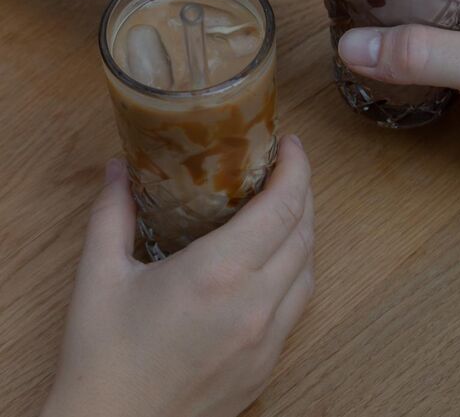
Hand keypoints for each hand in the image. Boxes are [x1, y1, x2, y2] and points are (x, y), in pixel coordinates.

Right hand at [41, 136, 313, 416]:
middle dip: (302, 192)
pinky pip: (297, 308)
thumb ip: (112, 213)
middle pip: (304, 233)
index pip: (283, 207)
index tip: (289, 143)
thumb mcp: (98, 276)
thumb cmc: (102, 359)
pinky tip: (272, 263)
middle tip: (284, 166)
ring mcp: (266, 342)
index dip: (296, 167)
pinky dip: (296, 273)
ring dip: (303, 232)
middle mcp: (255, 305)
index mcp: (218, 274)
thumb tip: (120, 168)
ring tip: (282, 207)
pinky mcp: (265, 369)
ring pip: (308, 271)